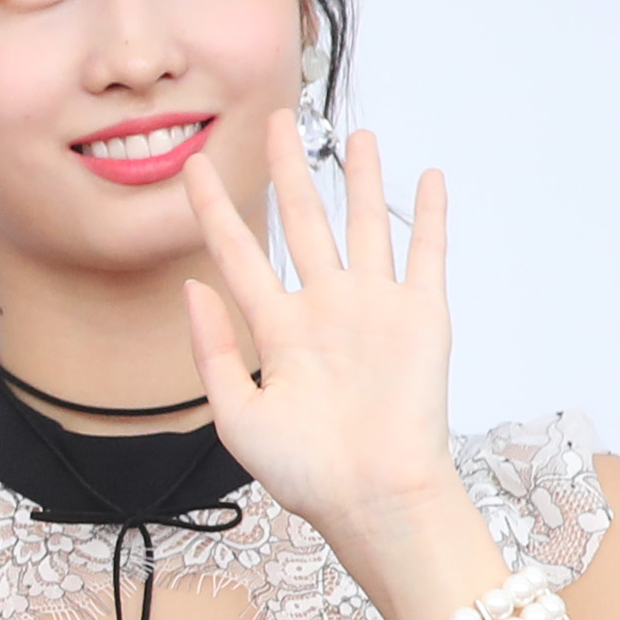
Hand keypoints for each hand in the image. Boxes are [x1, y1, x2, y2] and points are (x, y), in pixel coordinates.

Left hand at [184, 116, 454, 546]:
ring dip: (358, 180)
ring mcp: (374, 308)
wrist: (372, 498)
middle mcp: (323, 309)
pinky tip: (427, 176)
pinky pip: (426, 254)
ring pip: (363, 226)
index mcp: (275, 331)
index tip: (193, 166)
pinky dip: (427, 215)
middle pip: (301, 222)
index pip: (236, 253)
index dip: (214, 209)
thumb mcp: (235, 413)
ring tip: (352, 135)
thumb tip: (191, 285)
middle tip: (276, 121)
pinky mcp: (422, 316)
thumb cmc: (304, 471)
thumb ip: (212, 348)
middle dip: (286, 171)